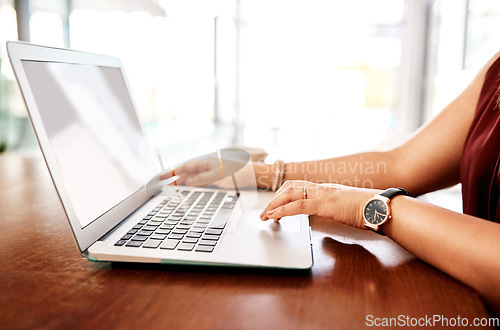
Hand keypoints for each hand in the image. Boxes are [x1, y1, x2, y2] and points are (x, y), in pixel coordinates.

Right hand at [159, 150, 256, 188]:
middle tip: (162, 186)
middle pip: (186, 174)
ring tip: (171, 191)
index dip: (171, 172)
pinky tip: (187, 193)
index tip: (161, 177)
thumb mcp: (217, 175)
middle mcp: (204, 168)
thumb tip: (188, 182)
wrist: (250, 175)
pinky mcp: (213, 181)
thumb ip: (201, 179)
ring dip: (182, 185)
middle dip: (174, 179)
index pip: (184, 167)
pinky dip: (191, 188)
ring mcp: (208, 174)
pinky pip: (198, 184)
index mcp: (204, 162)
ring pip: (191, 180)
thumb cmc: (235, 172)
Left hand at [260, 180, 379, 229]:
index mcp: (326, 189)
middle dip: (274, 198)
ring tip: (265, 215)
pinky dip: (283, 210)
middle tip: (265, 212)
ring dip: (274, 204)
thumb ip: (333, 211)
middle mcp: (322, 188)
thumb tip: (329, 217)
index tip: (273, 203)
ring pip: (291, 193)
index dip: (283, 193)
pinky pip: (299, 206)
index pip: (298, 186)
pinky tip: (275, 216)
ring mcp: (323, 194)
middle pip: (290, 187)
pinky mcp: (325, 204)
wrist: (382, 207)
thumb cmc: (369, 210)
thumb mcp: (346, 210)